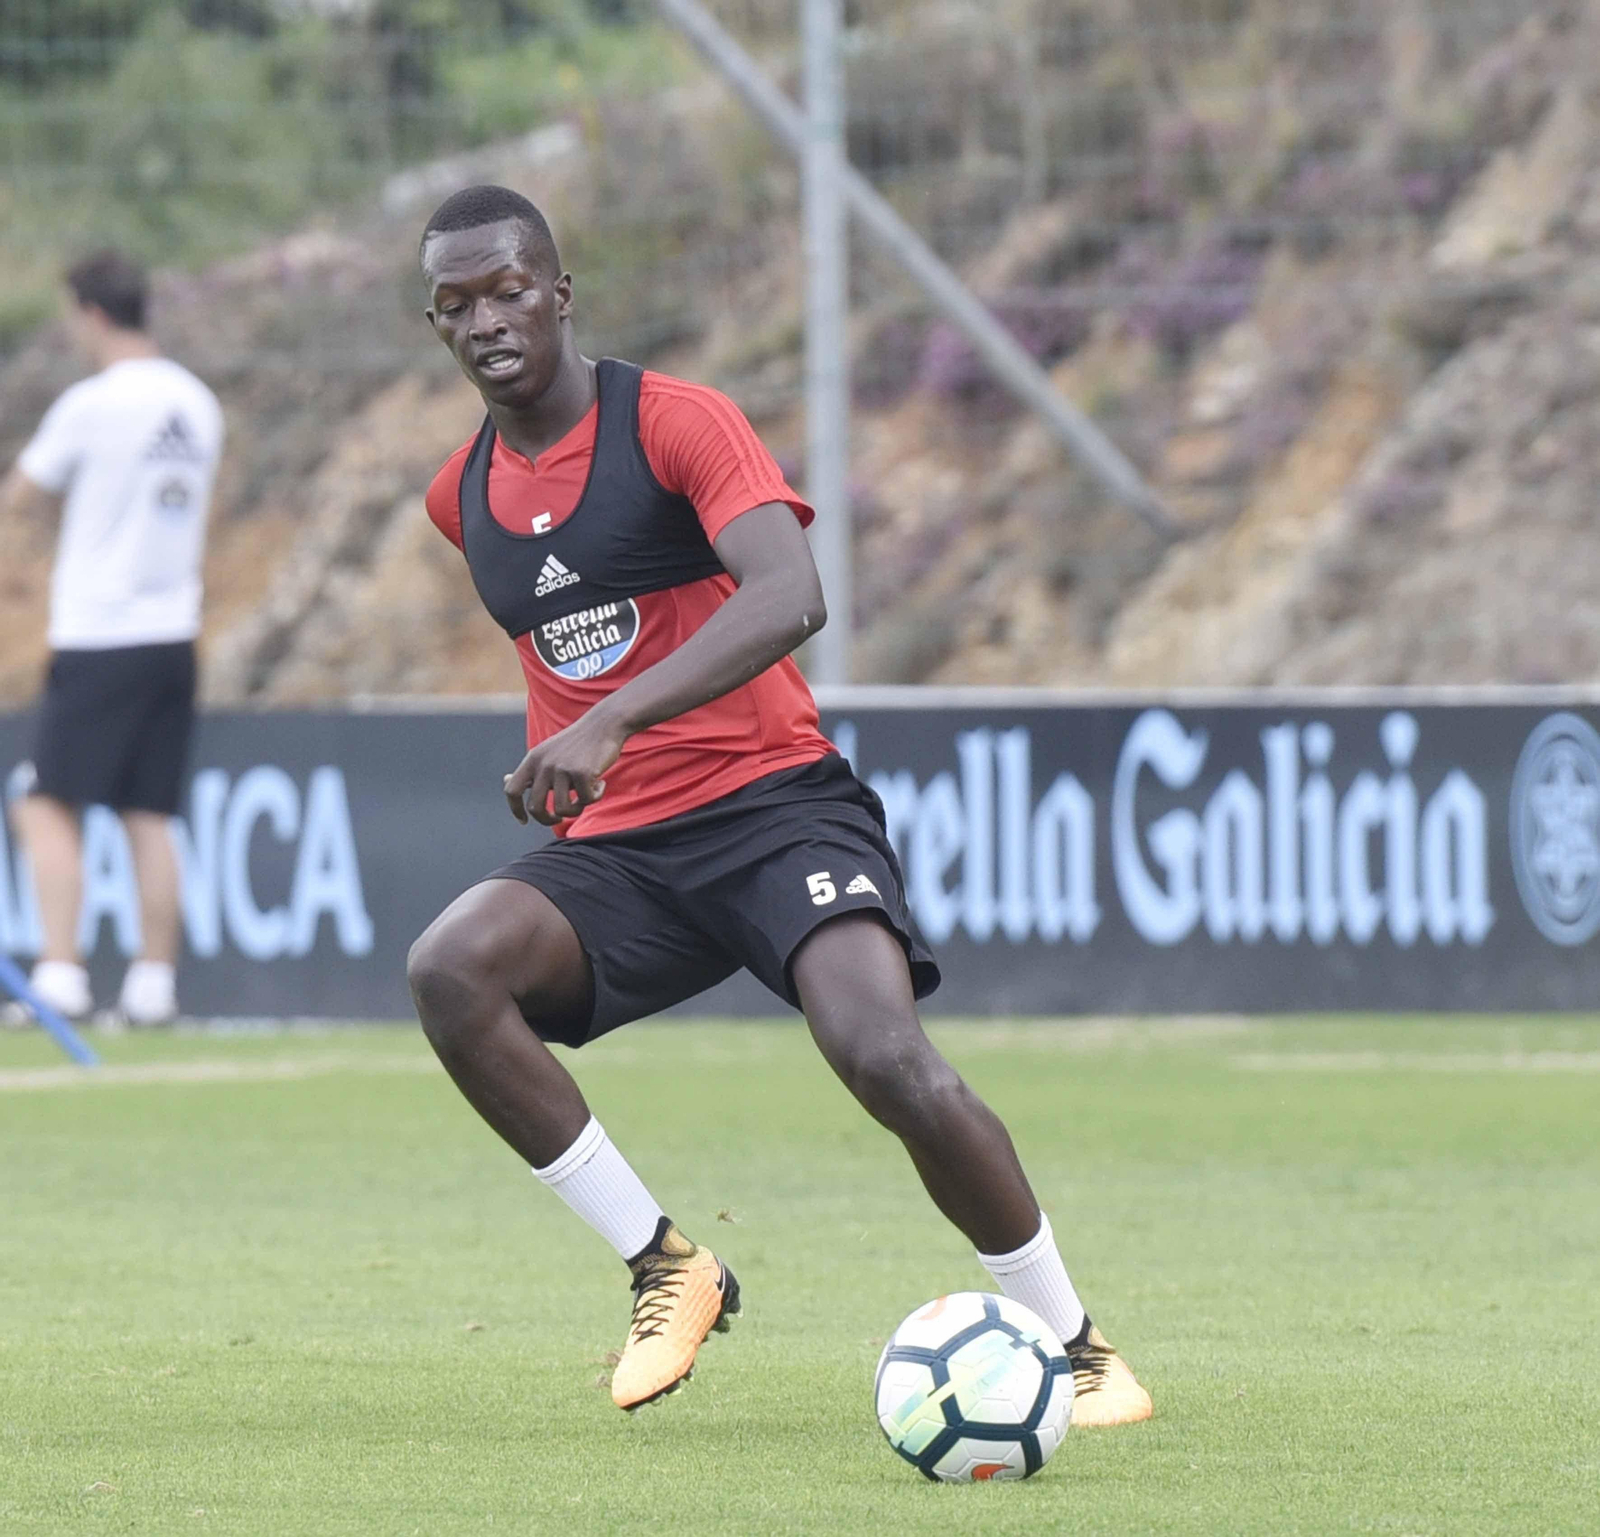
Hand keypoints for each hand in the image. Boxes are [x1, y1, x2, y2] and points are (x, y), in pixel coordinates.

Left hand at [503, 706, 629, 825]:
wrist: (604, 725)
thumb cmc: (577, 743)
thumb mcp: (548, 753)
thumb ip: (530, 770)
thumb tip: (506, 780)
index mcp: (533, 759)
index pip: (512, 790)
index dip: (515, 809)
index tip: (524, 821)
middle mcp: (544, 764)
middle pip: (535, 808)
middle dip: (547, 820)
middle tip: (559, 818)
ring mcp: (562, 768)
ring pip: (562, 809)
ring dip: (575, 810)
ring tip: (585, 798)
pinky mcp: (581, 772)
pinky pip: (586, 800)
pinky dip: (595, 797)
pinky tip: (600, 784)